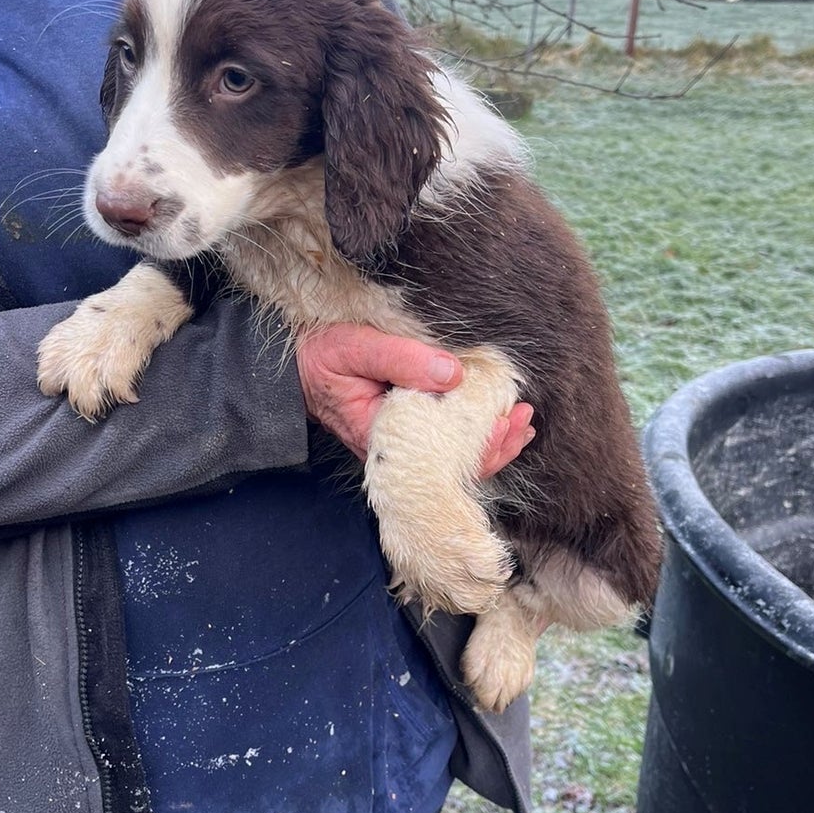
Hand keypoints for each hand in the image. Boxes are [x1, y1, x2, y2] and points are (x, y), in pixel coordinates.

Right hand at [295, 324, 534, 471]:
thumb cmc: (319, 357)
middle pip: (452, 464)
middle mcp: (394, 450)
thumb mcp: (355, 348)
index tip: (508, 419)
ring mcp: (399, 445)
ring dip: (489, 442)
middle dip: (495, 445)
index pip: (441, 453)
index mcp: (382, 436)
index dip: (481, 442)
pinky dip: (472, 435)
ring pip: (451, 458)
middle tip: (524, 419)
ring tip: (521, 423)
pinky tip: (495, 423)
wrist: (289, 370)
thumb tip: (455, 374)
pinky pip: (442, 444)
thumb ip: (402, 358)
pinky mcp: (402, 433)